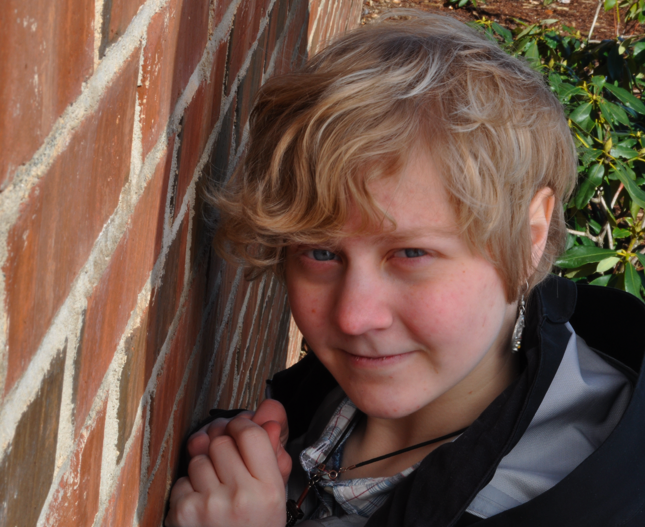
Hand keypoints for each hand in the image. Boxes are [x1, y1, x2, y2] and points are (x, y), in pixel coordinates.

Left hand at [165, 400, 291, 526]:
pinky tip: (203, 505)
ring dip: (205, 468)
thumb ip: (272, 454)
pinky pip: (182, 479)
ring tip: (217, 489)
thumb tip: (269, 417)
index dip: (242, 425)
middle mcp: (240, 496)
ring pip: (199, 458)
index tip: (239, 429)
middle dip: (222, 447)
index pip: (250, 434)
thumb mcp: (273, 495)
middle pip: (221, 442)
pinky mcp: (184, 513)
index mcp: (268, 489)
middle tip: (228, 464)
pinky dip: (190, 489)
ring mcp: (210, 505)